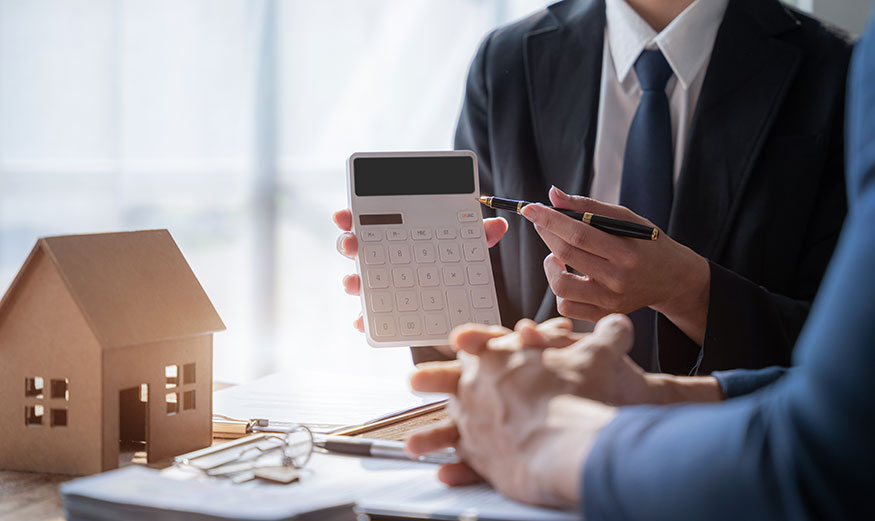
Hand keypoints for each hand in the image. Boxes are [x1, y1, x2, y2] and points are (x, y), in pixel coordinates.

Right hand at [332, 208, 507, 334]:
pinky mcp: (387, 309)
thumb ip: (478, 234)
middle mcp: (384, 257)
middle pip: (357, 248)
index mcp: (395, 233)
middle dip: (348, 244)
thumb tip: (497, 225)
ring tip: (353, 282)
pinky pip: (370, 315)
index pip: (368, 219)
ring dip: (352, 281)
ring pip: (359, 281)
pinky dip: (364, 318)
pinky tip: (363, 321)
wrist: (458, 298)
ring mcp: (383, 284)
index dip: (352, 217)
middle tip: (351, 242)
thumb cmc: (454, 259)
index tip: (344, 216)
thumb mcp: (467, 244)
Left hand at [407, 316, 636, 507]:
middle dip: (433, 379)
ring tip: (414, 444)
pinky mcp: (486, 459)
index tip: (458, 342)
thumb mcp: (602, 356)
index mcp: (503, 358)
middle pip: (450, 382)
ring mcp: (478, 425)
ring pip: (448, 428)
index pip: (482, 344)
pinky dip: (457, 470)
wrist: (570, 440)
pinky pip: (466, 464)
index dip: (472, 342)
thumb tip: (621, 324)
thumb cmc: (583, 393)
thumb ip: (607, 338)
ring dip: (432, 435)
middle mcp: (482, 389)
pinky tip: (444, 474)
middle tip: (415, 381)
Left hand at [523, 186, 710, 345]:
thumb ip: (590, 207)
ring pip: (561, 286)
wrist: (673, 278)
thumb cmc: (648, 243)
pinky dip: (560, 289)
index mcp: (627, 252)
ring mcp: (610, 301)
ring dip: (550, 265)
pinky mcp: (604, 314)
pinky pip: (567, 306)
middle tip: (541, 221)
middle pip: (567, 254)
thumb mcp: (627, 219)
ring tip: (558, 253)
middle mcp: (619, 280)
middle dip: (546, 233)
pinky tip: (568, 274)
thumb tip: (554, 195)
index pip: (578, 233)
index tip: (530, 207)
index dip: (550, 219)